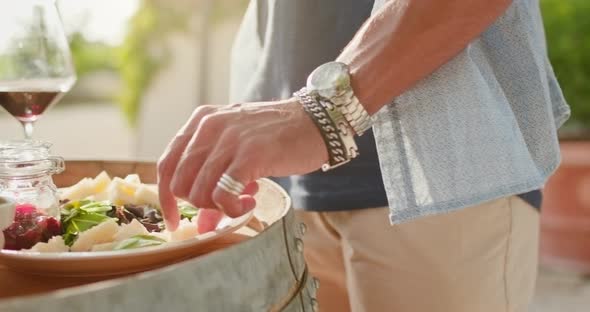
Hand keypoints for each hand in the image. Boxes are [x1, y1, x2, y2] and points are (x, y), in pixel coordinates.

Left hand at [157, 98, 327, 231]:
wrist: (315, 122)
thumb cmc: (277, 137)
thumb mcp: (239, 150)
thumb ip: (215, 181)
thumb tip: (202, 225)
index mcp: (201, 121)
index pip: (166, 164)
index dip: (166, 198)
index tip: (173, 220)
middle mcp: (209, 126)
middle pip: (180, 183)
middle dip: (198, 205)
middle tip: (222, 207)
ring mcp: (229, 139)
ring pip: (199, 192)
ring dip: (218, 208)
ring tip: (244, 201)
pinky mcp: (249, 155)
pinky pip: (223, 195)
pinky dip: (232, 209)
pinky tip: (249, 204)